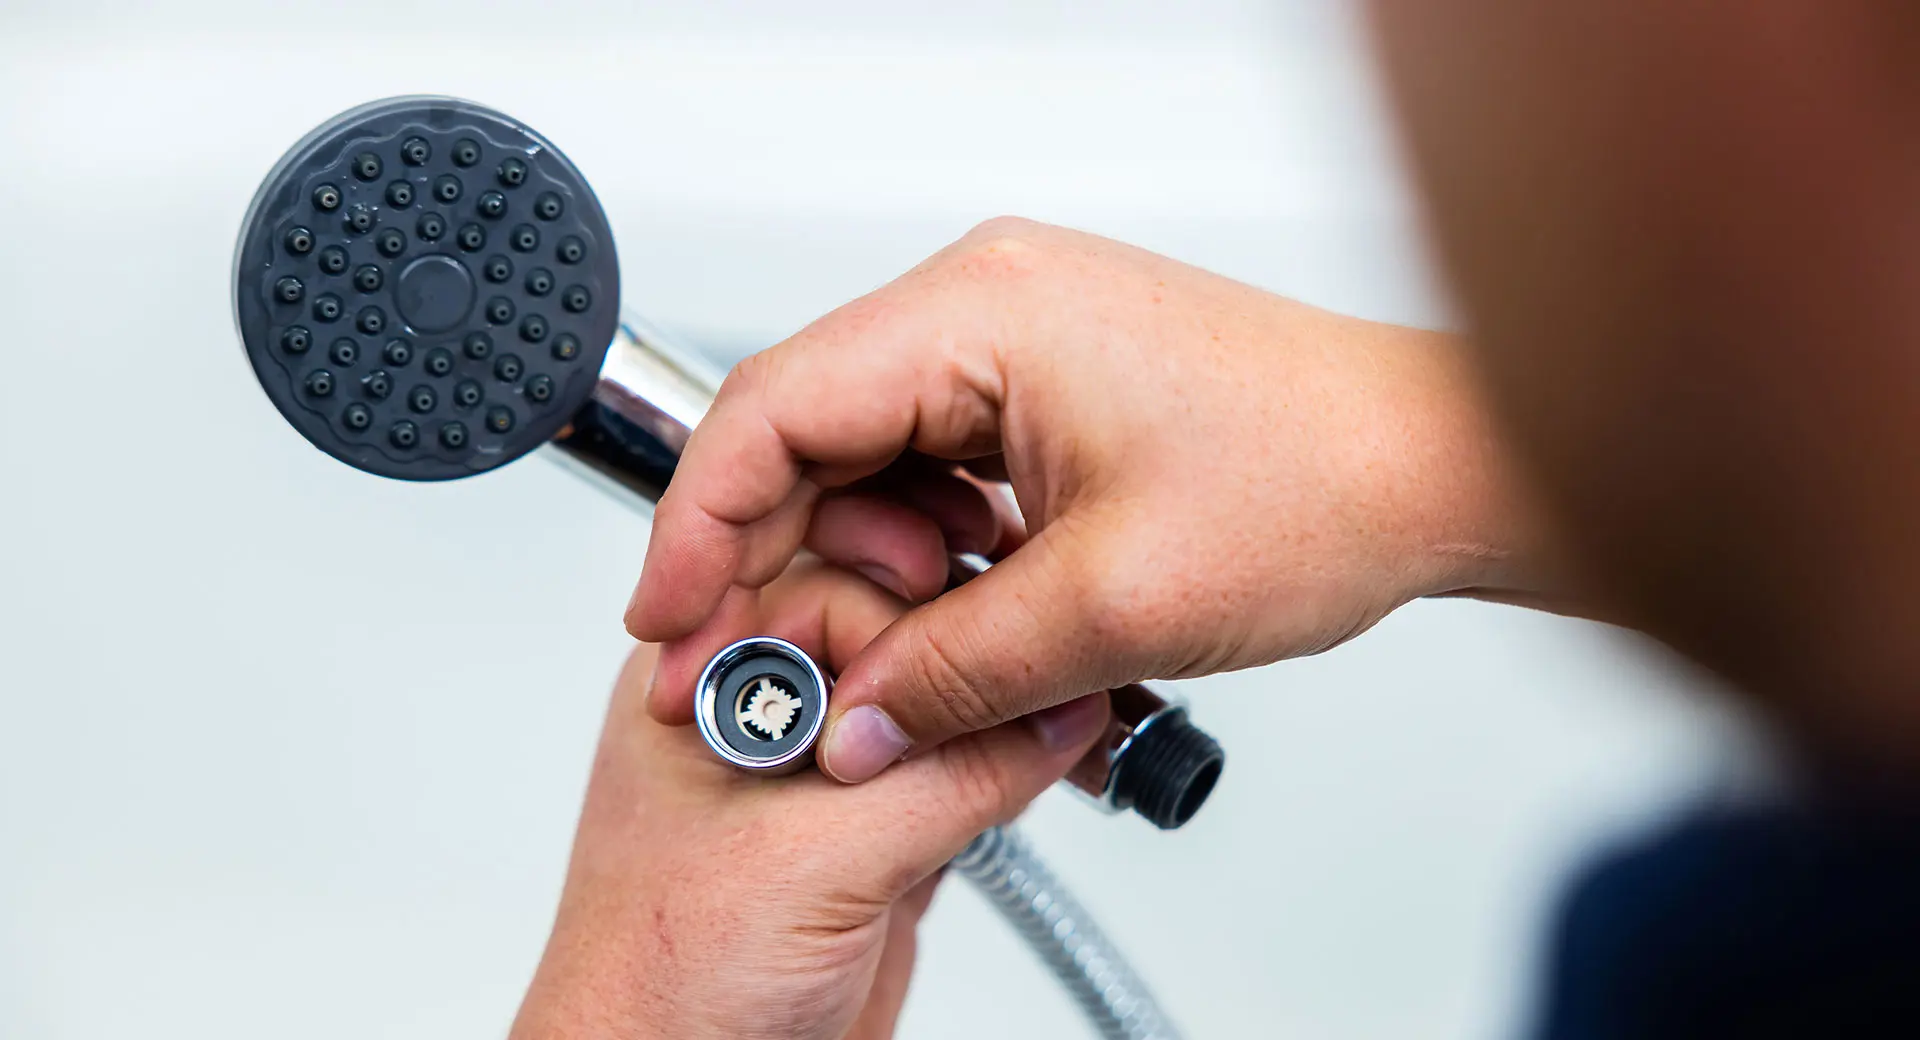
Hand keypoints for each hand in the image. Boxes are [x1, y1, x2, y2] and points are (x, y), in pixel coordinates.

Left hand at [512, 562, 1110, 1039]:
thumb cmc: (655, 985)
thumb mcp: (818, 858)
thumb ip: (948, 777)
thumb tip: (1055, 715)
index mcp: (707, 680)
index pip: (840, 589)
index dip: (922, 621)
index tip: (992, 653)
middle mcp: (764, 715)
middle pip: (898, 637)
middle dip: (971, 659)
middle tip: (1047, 678)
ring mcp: (818, 783)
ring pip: (932, 706)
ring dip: (997, 716)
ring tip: (1062, 727)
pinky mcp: (868, 846)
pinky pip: (954, 779)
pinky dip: (1004, 776)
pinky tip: (1044, 773)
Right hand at [629, 218, 1543, 782]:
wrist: (1433, 466)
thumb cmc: (1319, 481)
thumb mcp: (1110, 607)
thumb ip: (950, 677)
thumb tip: (849, 726)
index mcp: (984, 311)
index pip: (774, 405)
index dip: (700, 521)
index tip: (668, 615)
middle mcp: (991, 302)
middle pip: (809, 432)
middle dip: (776, 560)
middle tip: (757, 668)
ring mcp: (1020, 339)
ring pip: (871, 460)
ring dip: (864, 568)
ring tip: (902, 658)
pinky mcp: (1049, 385)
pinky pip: (938, 467)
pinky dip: (926, 553)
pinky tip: (960, 619)